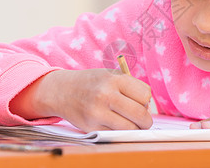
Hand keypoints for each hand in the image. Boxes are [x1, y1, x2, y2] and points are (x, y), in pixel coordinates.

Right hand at [10, 69, 152, 131]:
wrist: (62, 91)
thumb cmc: (92, 83)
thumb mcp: (110, 75)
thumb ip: (130, 87)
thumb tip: (148, 107)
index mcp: (113, 79)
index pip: (145, 95)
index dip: (146, 101)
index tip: (141, 102)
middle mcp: (106, 95)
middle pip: (140, 114)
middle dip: (146, 120)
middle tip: (143, 120)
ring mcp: (97, 113)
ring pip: (130, 128)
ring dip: (134, 127)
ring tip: (129, 122)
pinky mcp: (91, 127)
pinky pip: (116, 134)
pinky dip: (119, 132)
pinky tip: (115, 124)